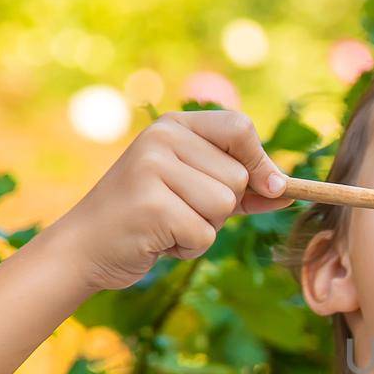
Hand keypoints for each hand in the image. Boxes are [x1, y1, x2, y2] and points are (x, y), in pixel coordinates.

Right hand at [49, 110, 296, 290]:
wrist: (85, 247)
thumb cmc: (147, 218)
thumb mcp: (195, 192)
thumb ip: (242, 188)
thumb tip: (289, 191)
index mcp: (173, 126)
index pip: (241, 127)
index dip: (261, 161)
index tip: (270, 188)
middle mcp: (161, 139)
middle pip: (238, 177)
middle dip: (222, 208)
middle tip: (180, 211)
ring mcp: (152, 169)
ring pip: (224, 206)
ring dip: (204, 228)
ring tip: (168, 225)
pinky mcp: (150, 205)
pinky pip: (204, 234)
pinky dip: (188, 248)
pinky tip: (158, 240)